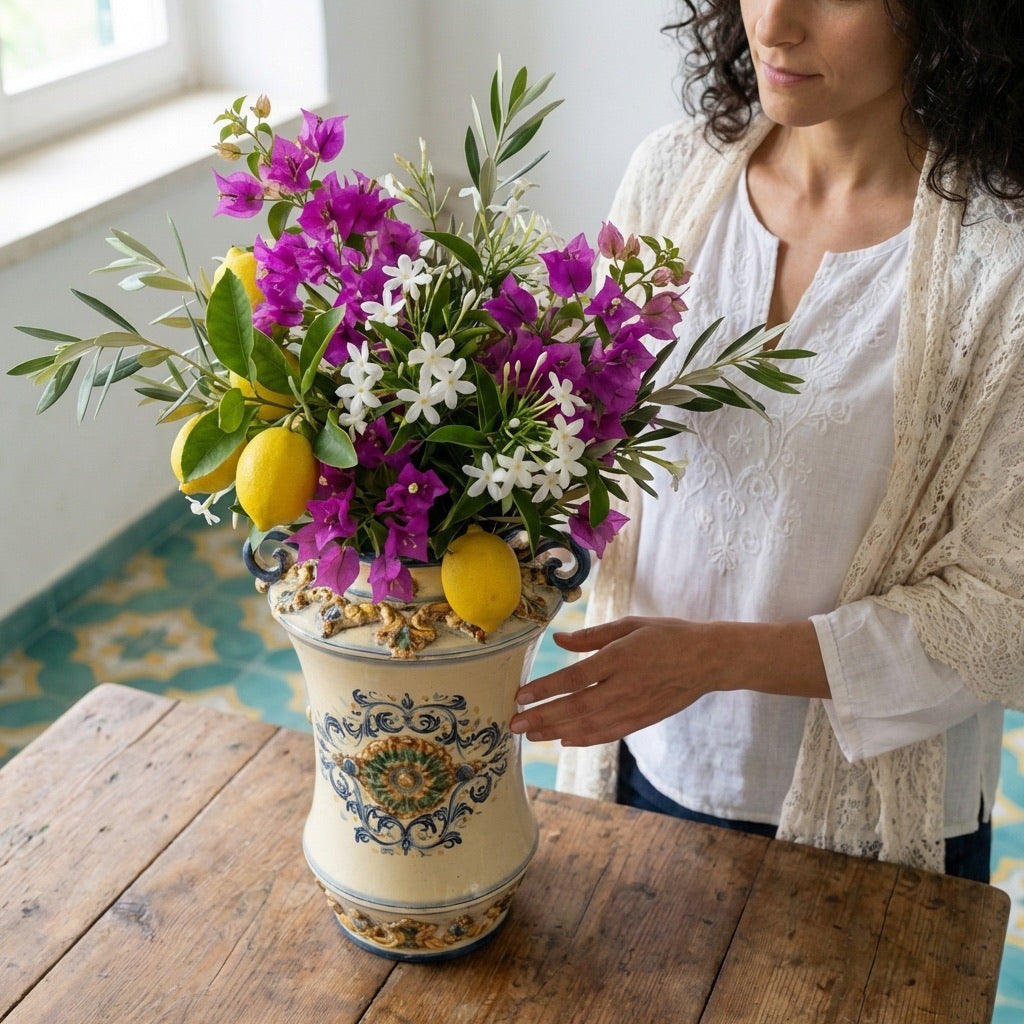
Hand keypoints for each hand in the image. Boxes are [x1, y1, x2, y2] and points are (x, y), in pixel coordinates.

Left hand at [510, 616, 827, 746]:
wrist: (709, 660)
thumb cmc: (668, 635)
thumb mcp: (630, 625)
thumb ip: (592, 636)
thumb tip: (558, 639)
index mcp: (620, 658)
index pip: (574, 679)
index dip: (544, 690)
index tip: (520, 696)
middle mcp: (625, 687)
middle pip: (575, 708)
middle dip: (541, 717)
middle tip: (513, 724)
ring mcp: (634, 707)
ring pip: (588, 725)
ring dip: (555, 731)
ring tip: (530, 734)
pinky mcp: (643, 719)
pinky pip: (608, 733)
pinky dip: (584, 739)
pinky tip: (564, 740)